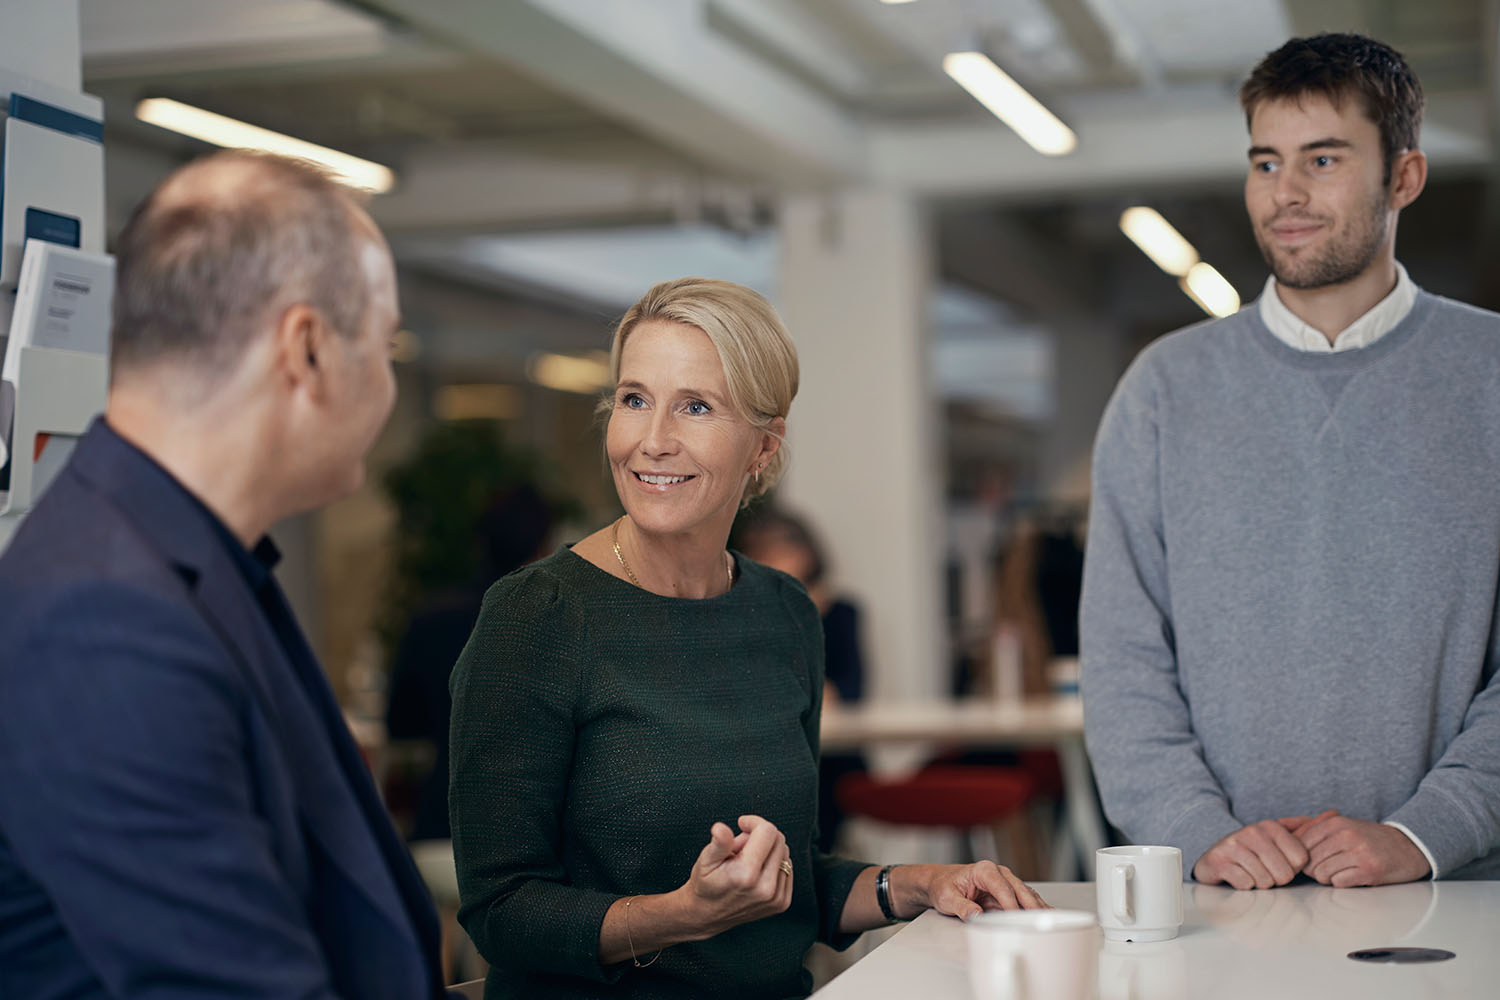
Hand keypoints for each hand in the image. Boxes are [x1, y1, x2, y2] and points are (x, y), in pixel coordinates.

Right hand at [681, 815, 792, 935]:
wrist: (707, 915)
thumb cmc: (706, 885)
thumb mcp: (706, 860)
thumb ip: (719, 843)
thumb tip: (720, 828)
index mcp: (746, 875)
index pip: (767, 831)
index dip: (753, 822)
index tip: (742, 824)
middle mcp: (765, 888)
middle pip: (778, 840)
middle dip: (760, 836)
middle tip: (740, 847)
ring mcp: (776, 897)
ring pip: (784, 853)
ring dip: (768, 850)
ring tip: (746, 861)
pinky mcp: (782, 902)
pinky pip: (788, 868)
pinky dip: (774, 863)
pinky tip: (757, 871)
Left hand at [919, 861, 1047, 919]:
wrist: (940, 882)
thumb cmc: (943, 885)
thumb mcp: (947, 897)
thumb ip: (962, 906)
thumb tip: (977, 915)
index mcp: (983, 870)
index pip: (1002, 888)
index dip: (1011, 903)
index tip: (1016, 916)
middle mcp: (998, 873)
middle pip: (1020, 890)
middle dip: (1031, 905)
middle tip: (1040, 921)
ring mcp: (1005, 882)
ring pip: (1026, 894)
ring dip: (1037, 907)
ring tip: (1047, 921)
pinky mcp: (1008, 892)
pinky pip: (1025, 899)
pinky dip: (1035, 907)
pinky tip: (1046, 915)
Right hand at [1193, 815, 1327, 889]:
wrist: (1216, 858)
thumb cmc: (1255, 852)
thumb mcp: (1280, 838)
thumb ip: (1308, 829)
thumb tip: (1335, 813)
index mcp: (1271, 826)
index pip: (1301, 860)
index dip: (1293, 868)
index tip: (1280, 862)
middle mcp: (1252, 831)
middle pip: (1284, 874)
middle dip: (1276, 878)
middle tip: (1264, 870)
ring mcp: (1233, 845)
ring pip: (1265, 881)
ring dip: (1259, 882)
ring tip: (1250, 872)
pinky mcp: (1219, 861)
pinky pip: (1245, 884)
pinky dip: (1244, 885)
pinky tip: (1238, 875)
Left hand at [1295, 814, 1430, 886]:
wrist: (1409, 847)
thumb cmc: (1370, 838)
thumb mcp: (1341, 825)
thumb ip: (1310, 826)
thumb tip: (1279, 825)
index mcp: (1335, 824)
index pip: (1300, 845)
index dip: (1303, 857)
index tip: (1314, 860)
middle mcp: (1346, 836)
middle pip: (1309, 862)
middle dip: (1315, 869)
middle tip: (1332, 867)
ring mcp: (1358, 853)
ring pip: (1322, 874)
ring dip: (1329, 877)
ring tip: (1343, 871)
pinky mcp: (1369, 870)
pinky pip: (1339, 883)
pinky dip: (1343, 883)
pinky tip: (1354, 876)